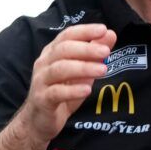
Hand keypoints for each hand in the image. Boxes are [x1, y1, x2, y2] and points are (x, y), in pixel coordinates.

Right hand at [18, 24, 115, 141]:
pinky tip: (87, 90)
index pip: (67, 35)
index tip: (103, 29)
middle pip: (63, 50)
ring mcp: (41, 81)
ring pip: (59, 69)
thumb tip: (110, 34)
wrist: (40, 120)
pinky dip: (72, 90)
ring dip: (83, 68)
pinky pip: (56, 92)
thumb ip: (94, 53)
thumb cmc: (63, 91)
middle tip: (106, 51)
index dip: (84, 31)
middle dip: (86, 49)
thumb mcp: (82, 71)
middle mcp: (44, 63)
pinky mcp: (42, 99)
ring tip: (103, 70)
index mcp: (53, 53)